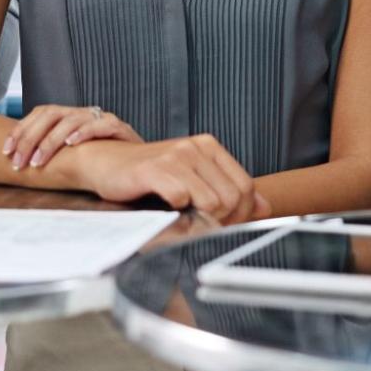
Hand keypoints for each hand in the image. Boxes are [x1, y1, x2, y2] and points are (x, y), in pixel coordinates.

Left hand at [4, 103, 141, 169]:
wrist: (140, 163)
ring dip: (51, 140)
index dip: (20, 130)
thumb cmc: (102, 161)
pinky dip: (84, 131)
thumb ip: (51, 154)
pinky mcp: (119, 127)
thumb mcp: (72, 156)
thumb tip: (17, 162)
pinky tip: (72, 144)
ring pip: (71, 119)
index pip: (39, 114)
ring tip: (39, 160)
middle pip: (50, 114)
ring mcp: (100, 118)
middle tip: (18, 161)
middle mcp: (82, 113)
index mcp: (69, 117)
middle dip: (30, 138)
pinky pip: (101, 124)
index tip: (6, 151)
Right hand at [61, 135, 270, 224]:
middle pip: (232, 197)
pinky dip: (177, 212)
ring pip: (212, 201)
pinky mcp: (154, 169)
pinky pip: (182, 199)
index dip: (241, 213)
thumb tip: (264, 206)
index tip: (224, 222)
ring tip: (185, 216)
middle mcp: (195, 147)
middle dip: (222, 220)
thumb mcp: (193, 177)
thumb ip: (228, 189)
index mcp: (209, 146)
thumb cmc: (150, 173)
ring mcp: (175, 156)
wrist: (107, 162)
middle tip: (202, 224)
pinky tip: (166, 208)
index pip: (246, 186)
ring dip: (200, 218)